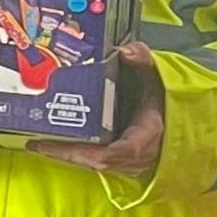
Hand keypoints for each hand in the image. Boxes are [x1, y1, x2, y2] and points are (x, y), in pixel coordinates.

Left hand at [27, 41, 167, 176]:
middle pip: (96, 160)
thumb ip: (144, 63)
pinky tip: (53, 146)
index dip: (93, 150)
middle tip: (38, 143)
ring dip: (66, 155)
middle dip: (66, 153)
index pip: (120, 151)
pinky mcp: (120, 164)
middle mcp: (136, 156)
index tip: (70, 145)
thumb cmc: (166, 105)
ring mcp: (128, 163)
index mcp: (147, 136)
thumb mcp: (158, 80)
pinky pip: (94, 162)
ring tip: (38, 145)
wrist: (178, 124)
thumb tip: (127, 51)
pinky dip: (73, 155)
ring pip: (93, 163)